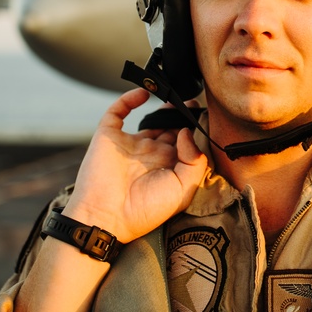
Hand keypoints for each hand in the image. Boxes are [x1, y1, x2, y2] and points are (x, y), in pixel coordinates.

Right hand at [63, 88, 207, 243]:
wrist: (107, 217)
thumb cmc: (146, 209)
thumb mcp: (182, 189)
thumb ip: (194, 160)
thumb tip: (186, 131)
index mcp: (167, 167)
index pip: (185, 143)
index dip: (194, 129)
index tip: (204, 114)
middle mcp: (150, 153)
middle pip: (170, 127)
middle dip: (182, 114)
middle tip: (194, 100)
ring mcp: (130, 144)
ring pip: (149, 117)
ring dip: (163, 105)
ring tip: (175, 94)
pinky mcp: (109, 136)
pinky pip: (117, 112)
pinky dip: (129, 99)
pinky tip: (144, 94)